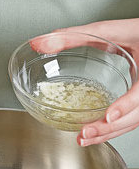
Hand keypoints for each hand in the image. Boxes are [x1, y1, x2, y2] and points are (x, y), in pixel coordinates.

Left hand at [30, 19, 138, 145]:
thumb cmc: (136, 32)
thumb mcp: (107, 30)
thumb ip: (73, 36)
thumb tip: (39, 43)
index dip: (127, 105)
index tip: (109, 116)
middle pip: (134, 116)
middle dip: (108, 128)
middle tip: (84, 133)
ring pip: (132, 122)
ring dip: (108, 133)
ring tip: (84, 138)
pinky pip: (129, 120)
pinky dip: (112, 127)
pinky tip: (95, 130)